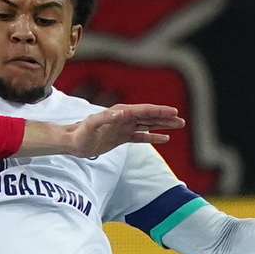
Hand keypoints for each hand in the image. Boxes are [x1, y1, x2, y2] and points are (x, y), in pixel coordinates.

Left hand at [22, 104, 184, 158]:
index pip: (144, 111)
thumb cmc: (81, 133)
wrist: (72, 142)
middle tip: (181, 120)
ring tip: (178, 126)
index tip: (173, 112)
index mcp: (120, 113)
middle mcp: (124, 118)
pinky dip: (152, 137)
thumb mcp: (92, 124)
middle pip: (149, 116)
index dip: (159, 111)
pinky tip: (164, 138)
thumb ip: (106, 118)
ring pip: (148, 125)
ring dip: (163, 125)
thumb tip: (122, 113)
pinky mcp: (121, 138)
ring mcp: (124, 128)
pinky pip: (141, 137)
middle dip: (165, 118)